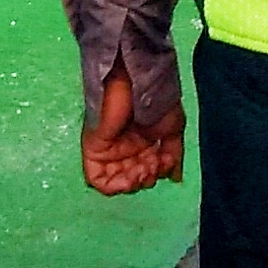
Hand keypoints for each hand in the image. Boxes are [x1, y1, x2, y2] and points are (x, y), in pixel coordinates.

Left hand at [80, 66, 184, 195]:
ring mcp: (108, 148)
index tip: (164, 164)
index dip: (156, 174)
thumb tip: (174, 178)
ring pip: (116, 181)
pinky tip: (129, 176)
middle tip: (153, 165)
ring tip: (143, 168)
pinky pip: (97, 179)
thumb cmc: (157, 99)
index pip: (147, 171)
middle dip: (146, 178)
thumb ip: (173, 155)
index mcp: (142, 142)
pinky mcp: (93, 149)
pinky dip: (114, 185)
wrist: (137, 82)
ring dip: (133, 183)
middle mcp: (124, 147)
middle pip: (133, 178)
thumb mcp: (172, 130)